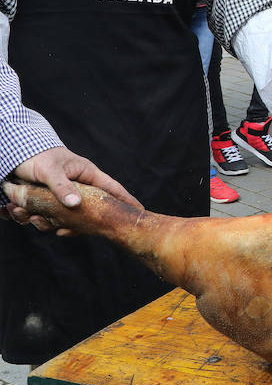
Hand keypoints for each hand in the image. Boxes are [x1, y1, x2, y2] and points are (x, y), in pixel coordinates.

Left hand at [4, 147, 140, 232]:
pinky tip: (26, 216)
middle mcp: (79, 189)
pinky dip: (36, 220)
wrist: (16, 153)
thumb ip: (62, 187)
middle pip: (88, 212)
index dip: (126, 200)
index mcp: (88, 176)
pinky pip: (48, 219)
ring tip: (33, 217)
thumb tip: (76, 204)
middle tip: (63, 230)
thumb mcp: (51, 170)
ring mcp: (65, 197)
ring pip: (64, 219)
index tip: (141, 212)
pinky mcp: (49, 203)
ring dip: (46, 222)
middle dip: (73, 224)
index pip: (112, 189)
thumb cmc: (38, 156)